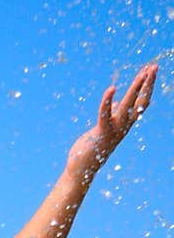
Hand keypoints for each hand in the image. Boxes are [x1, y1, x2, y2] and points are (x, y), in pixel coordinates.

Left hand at [66, 62, 157, 185]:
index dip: (147, 87)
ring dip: (136, 88)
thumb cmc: (91, 148)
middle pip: (141, 102)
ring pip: (129, 106)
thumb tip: (114, 104)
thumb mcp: (103, 127)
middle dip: (147, 84)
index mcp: (125, 124)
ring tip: (143, 73)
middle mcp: (123, 127)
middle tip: (154, 66)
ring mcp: (114, 130)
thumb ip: (111, 115)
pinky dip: (108, 101)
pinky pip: (105, 115)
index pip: (141, 103)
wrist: (82, 170)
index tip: (150, 70)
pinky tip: (111, 89)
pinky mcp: (102, 133)